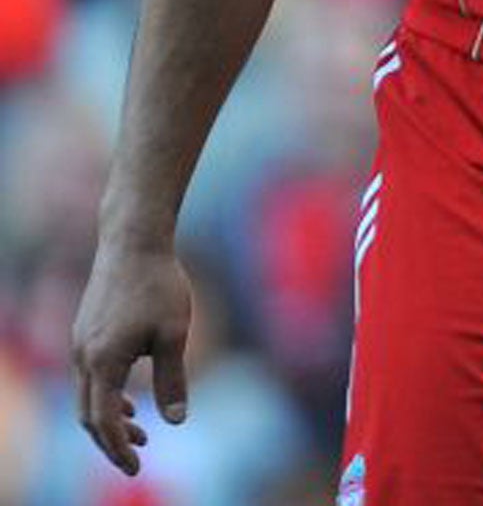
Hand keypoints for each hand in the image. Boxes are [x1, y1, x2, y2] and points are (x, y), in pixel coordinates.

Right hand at [72, 237, 192, 475]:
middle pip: (88, 415)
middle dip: (111, 440)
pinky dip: (105, 395)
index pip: (103, 421)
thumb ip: (172, 379)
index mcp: (103, 362)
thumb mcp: (173, 334)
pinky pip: (89, 376)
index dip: (117, 448)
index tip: (136, 468)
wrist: (133, 242)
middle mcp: (82, 357)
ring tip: (139, 430)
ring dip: (109, 418)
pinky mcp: (85, 332)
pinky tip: (129, 398)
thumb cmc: (159, 285)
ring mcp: (79, 344)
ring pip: (87, 396)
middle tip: (137, 457)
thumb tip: (176, 420)